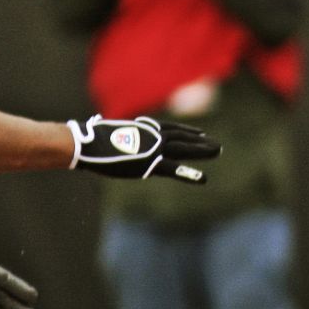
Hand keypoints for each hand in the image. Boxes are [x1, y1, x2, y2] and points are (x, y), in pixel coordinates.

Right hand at [67, 114, 220, 180]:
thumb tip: (101, 129)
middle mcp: (154, 136)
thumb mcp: (109, 132)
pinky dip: (190, 174)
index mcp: (146, 129)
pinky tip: (204, 179)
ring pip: (185, 149)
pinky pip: (175, 169)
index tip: (200, 134)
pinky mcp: (151, 163)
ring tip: (218, 151)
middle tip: (217, 145)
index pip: (172, 129)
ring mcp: (154, 149)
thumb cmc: (92, 138)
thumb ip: (116, 134)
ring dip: (203, 151)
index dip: (187, 132)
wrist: (89, 143)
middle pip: (183, 138)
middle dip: (201, 142)